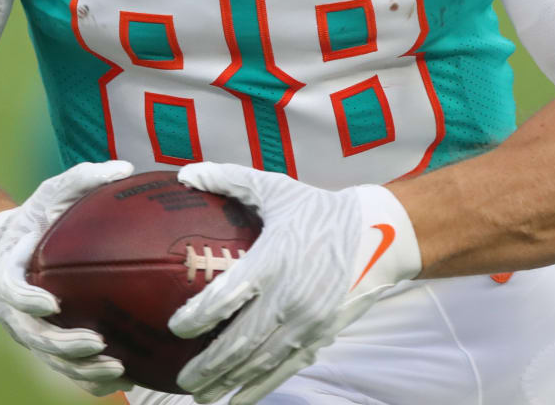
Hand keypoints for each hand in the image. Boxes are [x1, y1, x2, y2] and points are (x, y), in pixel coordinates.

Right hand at [0, 160, 135, 395]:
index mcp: (10, 273)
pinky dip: (89, 379)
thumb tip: (125, 168)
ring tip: (116, 368)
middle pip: (33, 335)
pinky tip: (123, 378)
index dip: (29, 300)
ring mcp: (28, 330)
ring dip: (80, 368)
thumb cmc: (38, 217)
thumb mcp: (54, 192)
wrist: (17, 247)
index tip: (52, 303)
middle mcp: (13, 309)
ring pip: (50, 359)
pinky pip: (64, 369)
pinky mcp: (44, 344)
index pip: (13, 290)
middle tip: (97, 343)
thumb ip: (83, 177)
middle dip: (63, 345)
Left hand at [167, 164, 420, 403]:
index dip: (198, 315)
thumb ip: (229, 180)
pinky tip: (237, 400)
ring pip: (261, 361)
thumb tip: (185, 173)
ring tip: (200, 395)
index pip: (229, 294)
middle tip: (181, 379)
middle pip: (241, 340)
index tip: (175, 327)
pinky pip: (285, 369)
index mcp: (274, 259)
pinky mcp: (321, 335)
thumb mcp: (276, 189)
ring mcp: (307, 321)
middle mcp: (290, 296)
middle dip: (208, 365)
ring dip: (228, 382)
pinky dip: (259, 388)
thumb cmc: (319, 210)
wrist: (378, 234)